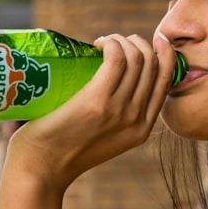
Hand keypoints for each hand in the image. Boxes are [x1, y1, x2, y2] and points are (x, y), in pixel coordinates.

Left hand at [5, 33, 174, 190]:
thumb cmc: (64, 149)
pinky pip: (116, 59)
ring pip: (136, 58)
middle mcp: (137, 120)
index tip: (148, 40)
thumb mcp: (103, 138)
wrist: (41, 168)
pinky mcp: (97, 101)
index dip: (163, 53)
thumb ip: (117, 117)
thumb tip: (116, 82)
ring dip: (121, 41)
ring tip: (103, 43)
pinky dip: (111, 44)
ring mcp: (119, 111)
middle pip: (152, 64)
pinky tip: (98, 45)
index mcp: (142, 129)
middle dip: (138, 43)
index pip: (166, 80)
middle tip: (114, 43)